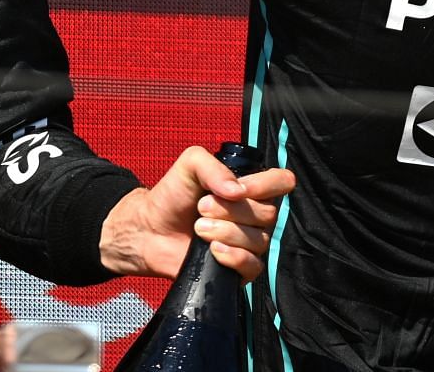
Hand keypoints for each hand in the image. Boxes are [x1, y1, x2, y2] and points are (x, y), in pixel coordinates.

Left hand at [98, 146, 294, 282]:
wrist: (151, 230)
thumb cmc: (173, 194)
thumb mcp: (189, 165)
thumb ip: (213, 166)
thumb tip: (239, 191)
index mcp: (250, 188)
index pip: (282, 182)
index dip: (265, 186)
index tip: (237, 189)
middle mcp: (255, 215)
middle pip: (268, 214)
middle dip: (230, 210)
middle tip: (201, 208)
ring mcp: (250, 242)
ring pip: (259, 240)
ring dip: (224, 232)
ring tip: (198, 229)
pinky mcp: (241, 268)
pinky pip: (253, 266)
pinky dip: (233, 257)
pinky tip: (213, 251)